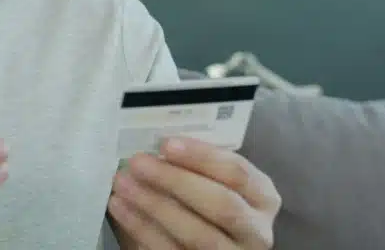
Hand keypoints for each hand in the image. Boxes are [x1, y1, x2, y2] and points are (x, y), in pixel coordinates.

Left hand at [108, 137, 280, 249]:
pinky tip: (121, 208)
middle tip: (138, 163)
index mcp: (263, 197)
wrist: (208, 241)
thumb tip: (155, 144)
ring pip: (198, 235)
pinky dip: (143, 229)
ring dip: (154, 206)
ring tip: (122, 184)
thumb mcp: (215, 181)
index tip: (166, 144)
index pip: (238, 172)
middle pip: (222, 205)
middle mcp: (256, 230)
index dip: (202, 157)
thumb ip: (197, 165)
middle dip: (176, 181)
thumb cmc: (208, 199)